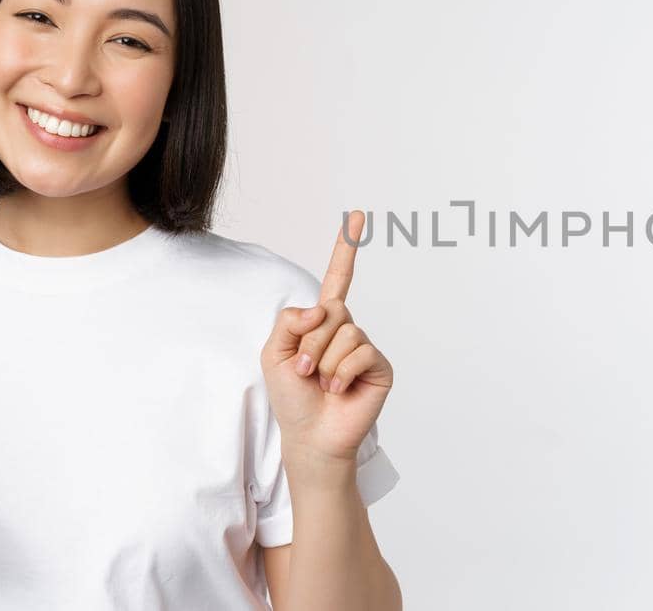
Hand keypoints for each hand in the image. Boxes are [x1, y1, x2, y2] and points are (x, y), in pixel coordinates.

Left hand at [259, 210, 393, 464]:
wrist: (310, 435)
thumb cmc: (291, 398)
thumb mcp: (273, 352)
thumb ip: (289, 321)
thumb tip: (323, 309)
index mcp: (322, 322)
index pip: (337, 279)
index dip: (346, 248)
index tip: (357, 216)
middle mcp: (347, 330)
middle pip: (332, 310)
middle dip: (310, 342)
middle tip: (303, 371)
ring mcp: (365, 348)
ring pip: (345, 333)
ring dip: (323, 362)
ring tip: (322, 384)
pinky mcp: (380, 366)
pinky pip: (361, 352)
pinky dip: (342, 373)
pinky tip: (338, 390)